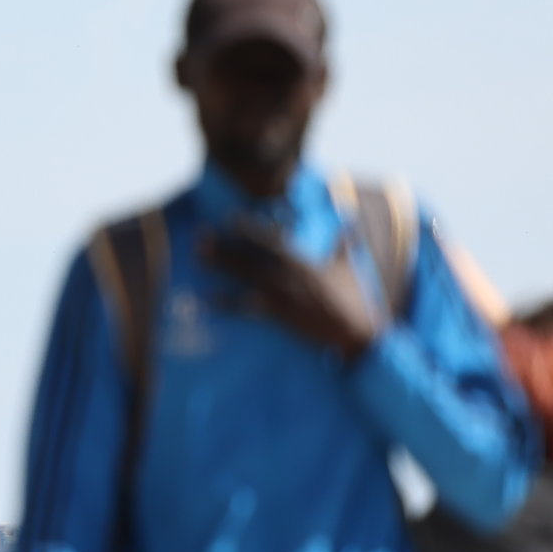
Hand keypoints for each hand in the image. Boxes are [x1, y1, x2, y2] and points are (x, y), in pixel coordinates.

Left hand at [204, 223, 380, 360]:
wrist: (354, 332)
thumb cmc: (353, 299)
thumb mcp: (350, 267)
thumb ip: (345, 243)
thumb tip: (349, 222)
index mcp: (303, 262)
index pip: (271, 240)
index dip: (249, 228)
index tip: (229, 219)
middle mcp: (289, 275)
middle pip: (250, 257)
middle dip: (225, 246)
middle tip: (200, 236)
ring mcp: (282, 295)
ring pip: (245, 278)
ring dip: (222, 268)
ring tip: (198, 259)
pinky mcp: (279, 315)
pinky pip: (247, 308)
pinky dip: (226, 304)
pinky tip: (207, 300)